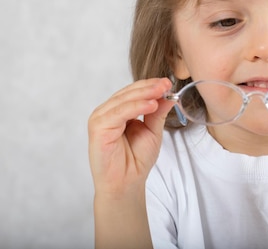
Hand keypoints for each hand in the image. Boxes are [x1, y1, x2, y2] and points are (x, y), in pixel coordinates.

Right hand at [88, 78, 173, 195]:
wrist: (127, 183)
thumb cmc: (136, 160)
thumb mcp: (152, 131)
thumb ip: (158, 112)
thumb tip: (169, 93)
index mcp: (118, 111)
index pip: (134, 92)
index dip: (151, 85)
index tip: (169, 82)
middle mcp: (107, 112)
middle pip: (128, 93)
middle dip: (149, 87)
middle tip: (167, 84)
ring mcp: (100, 118)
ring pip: (124, 100)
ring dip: (144, 94)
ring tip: (162, 91)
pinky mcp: (98, 128)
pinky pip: (119, 113)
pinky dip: (136, 107)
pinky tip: (151, 104)